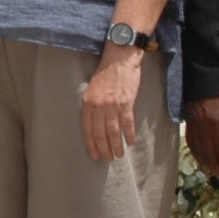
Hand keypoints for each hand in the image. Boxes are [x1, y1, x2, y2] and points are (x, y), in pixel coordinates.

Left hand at [82, 45, 145, 161]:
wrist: (119, 59)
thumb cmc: (105, 74)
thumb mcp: (91, 90)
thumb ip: (92, 107)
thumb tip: (95, 125)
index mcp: (87, 104)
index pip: (88, 130)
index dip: (91, 144)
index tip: (95, 155)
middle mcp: (98, 106)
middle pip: (100, 134)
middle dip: (104, 149)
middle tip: (108, 158)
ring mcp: (112, 105)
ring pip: (114, 132)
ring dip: (117, 145)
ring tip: (119, 154)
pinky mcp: (126, 103)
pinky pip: (127, 123)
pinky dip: (129, 134)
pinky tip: (130, 141)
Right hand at [187, 95, 218, 186]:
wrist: (210, 63)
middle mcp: (203, 126)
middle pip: (211, 157)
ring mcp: (193, 122)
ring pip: (199, 151)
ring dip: (208, 166)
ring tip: (218, 176)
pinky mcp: (188, 118)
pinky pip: (192, 142)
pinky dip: (198, 154)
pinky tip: (204, 160)